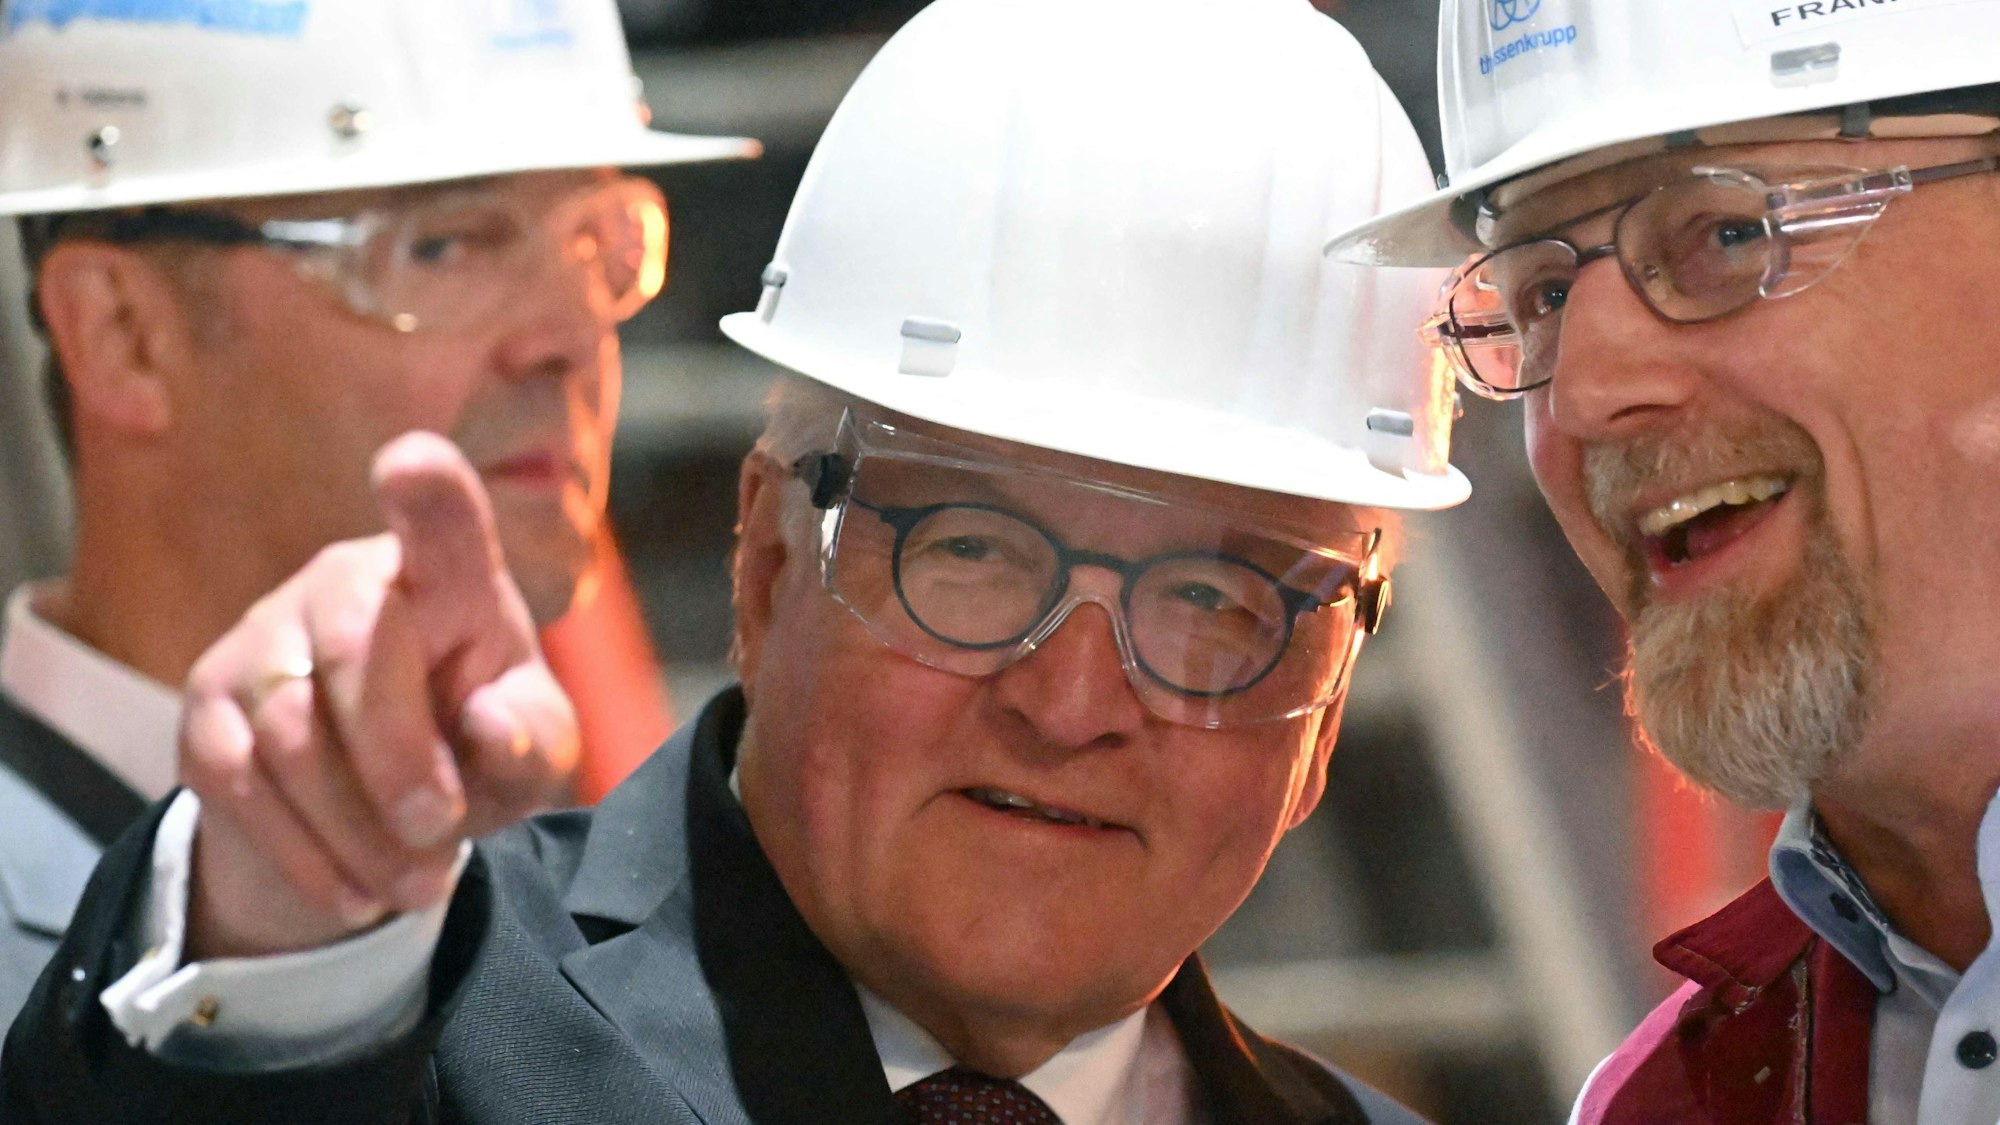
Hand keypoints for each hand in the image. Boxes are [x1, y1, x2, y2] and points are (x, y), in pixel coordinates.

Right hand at [178, 432, 579, 959]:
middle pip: (356, 646)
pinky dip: (302, 853)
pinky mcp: (206, 704)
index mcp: (445, 574)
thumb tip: (491, 729)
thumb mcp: (530, 751)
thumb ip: (531, 741)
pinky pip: (237, 783)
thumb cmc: (478, 741)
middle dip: (400, 759)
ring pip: (290, 732)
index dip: (425, 490)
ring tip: (415, 883)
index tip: (412, 463)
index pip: (438, 517)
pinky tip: (356, 894)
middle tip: (441, 833)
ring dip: (356, 829)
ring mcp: (265, 634)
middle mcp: (346, 579)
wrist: (385, 798)